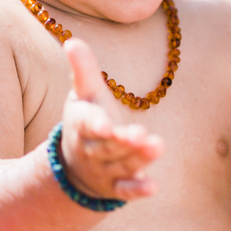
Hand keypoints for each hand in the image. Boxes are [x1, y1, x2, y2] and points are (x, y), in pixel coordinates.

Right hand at [59, 38, 162, 200]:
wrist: (76, 165)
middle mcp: (91, 149)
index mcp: (82, 124)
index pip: (87, 124)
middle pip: (107, 146)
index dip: (96, 124)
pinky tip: (154, 187)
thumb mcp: (84, 94)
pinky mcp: (116, 186)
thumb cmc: (86, 119)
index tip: (105, 124)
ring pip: (120, 165)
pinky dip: (137, 190)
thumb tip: (73, 40)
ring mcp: (104, 170)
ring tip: (157, 147)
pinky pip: (126, 190)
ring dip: (137, 159)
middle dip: (122, 141)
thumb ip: (83, 70)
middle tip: (140, 134)